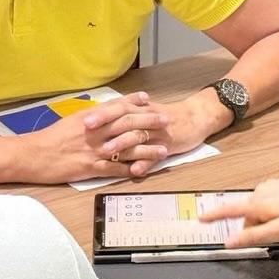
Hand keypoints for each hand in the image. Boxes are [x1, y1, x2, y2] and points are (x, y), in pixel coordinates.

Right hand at [23, 92, 169, 182]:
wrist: (34, 156)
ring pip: (128, 148)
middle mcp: (95, 132)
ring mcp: (95, 151)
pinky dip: (132, 169)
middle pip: (128, 124)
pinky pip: (117, 169)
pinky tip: (145, 170)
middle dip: (149, 121)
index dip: (133, 101)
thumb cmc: (51, 138)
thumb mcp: (71, 121)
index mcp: (90, 118)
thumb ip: (91, 118)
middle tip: (165, 119)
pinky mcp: (92, 168)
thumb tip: (105, 113)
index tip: (147, 98)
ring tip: (163, 148)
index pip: (116, 106)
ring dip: (148, 148)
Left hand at [94, 90, 232, 175]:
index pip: (117, 107)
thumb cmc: (167, 115)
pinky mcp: (168, 145)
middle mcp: (146, 119)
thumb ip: (126, 113)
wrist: (196, 117)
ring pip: (138, 137)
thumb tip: (102, 117)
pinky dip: (145, 163)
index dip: (101, 112)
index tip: (83, 118)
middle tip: (87, 131)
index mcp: (139, 109)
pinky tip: (135, 170)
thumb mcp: (146, 110)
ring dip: (122, 144)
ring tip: (106, 152)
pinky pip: (154, 156)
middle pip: (124, 119)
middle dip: (105, 125)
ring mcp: (157, 133)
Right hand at [198, 177, 278, 246]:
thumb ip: (252, 237)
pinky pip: (268, 202)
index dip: (213, 216)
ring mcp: (271, 186)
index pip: (229, 210)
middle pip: (247, 214)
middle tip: (275, 234)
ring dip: (266, 219)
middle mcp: (261, 191)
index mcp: (258, 203)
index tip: (202, 218)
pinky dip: (274, 211)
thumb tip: (231, 242)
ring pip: (258, 209)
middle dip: (255, 226)